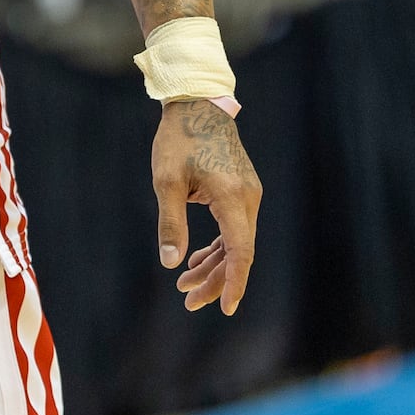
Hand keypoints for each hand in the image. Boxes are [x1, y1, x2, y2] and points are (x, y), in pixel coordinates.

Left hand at [152, 99, 260, 314]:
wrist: (197, 105)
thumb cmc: (178, 140)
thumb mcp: (166, 182)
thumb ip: (171, 223)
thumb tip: (171, 262)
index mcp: (232, 198)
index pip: (240, 252)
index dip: (234, 283)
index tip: (227, 309)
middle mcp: (248, 199)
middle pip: (239, 253)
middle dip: (215, 280)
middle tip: (187, 300)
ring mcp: (248, 195)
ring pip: (237, 242)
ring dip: (214, 265)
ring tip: (185, 286)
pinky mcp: (242, 191)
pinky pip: (234, 228)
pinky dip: (218, 246)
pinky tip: (197, 259)